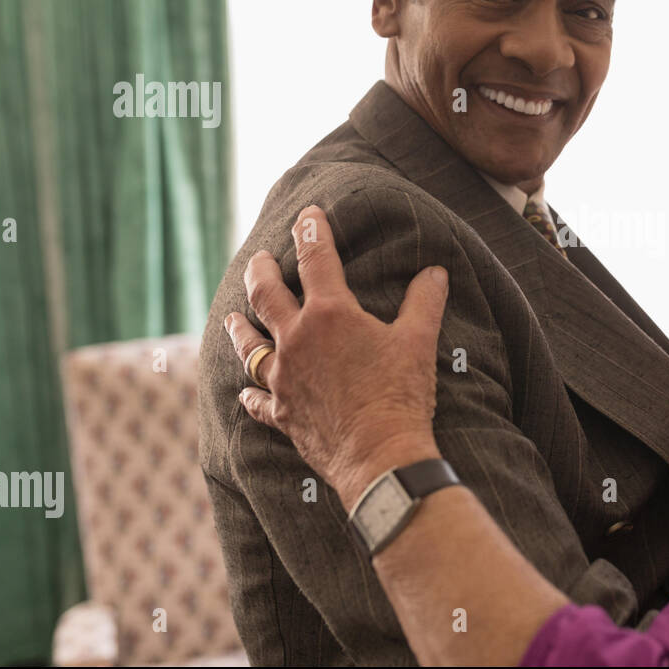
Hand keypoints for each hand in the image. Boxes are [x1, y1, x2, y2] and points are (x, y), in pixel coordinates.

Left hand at [224, 205, 448, 508]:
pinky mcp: (281, 413)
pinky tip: (244, 393)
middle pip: (266, 295)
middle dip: (261, 271)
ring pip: (248, 345)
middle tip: (259, 259)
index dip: (312, 230)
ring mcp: (283, 377)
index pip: (316, 258)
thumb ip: (424, 302)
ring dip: (239, 328)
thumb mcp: (419, 342)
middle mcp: (297, 339)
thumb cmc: (401, 394)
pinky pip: (256, 400)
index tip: (308, 214)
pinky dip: (249, 395)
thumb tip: (435, 272)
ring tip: (232, 316)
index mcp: (331, 314)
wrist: (380, 454)